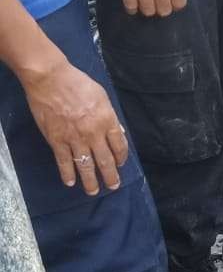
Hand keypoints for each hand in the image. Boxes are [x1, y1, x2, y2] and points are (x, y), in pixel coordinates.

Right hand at [22, 57, 128, 194]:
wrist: (51, 80)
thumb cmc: (78, 83)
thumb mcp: (102, 96)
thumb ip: (110, 116)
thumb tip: (119, 131)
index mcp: (108, 120)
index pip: (119, 146)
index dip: (121, 158)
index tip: (120, 164)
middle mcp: (94, 133)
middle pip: (105, 160)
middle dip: (110, 176)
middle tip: (113, 186)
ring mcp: (75, 139)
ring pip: (85, 166)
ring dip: (90, 181)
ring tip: (93, 191)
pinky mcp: (57, 140)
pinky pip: (63, 162)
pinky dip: (67, 174)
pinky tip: (70, 182)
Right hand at [106, 0, 186, 18]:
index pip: (179, 3)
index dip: (175, 4)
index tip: (171, 3)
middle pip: (164, 11)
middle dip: (161, 8)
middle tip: (157, 3)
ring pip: (148, 12)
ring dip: (147, 8)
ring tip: (144, 2)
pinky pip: (131, 7)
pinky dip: (132, 8)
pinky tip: (133, 3)